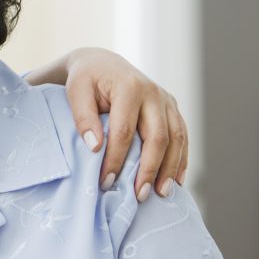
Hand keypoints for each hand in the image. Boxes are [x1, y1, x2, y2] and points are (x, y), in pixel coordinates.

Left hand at [63, 48, 187, 200]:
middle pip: (158, 137)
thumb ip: (83, 117)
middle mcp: (154, 93)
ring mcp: (167, 100)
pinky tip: (176, 180)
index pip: (125, 131)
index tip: (106, 182)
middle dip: (149, 169)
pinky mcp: (172, 108)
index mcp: (129, 87)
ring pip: (176, 138)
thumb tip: (95, 147)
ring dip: (170, 168)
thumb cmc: (86, 79)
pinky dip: (181, 159)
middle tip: (139, 196)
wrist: (102, 63)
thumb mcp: (76, 92)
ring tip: (160, 193)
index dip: (116, 159)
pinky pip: (182, 136)